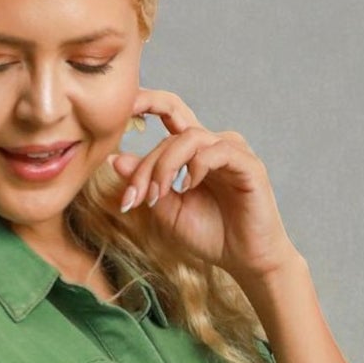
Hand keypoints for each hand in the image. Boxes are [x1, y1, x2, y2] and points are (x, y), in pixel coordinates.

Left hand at [107, 88, 299, 284]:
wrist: (245, 260)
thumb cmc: (211, 235)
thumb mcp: (168, 211)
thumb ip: (147, 184)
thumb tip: (116, 159)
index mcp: (193, 151)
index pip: (167, 113)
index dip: (144, 102)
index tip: (116, 115)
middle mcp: (212, 145)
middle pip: (171, 132)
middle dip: (146, 164)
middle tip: (133, 196)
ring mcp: (231, 151)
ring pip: (190, 137)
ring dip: (165, 166)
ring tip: (159, 196)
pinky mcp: (248, 164)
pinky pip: (216, 151)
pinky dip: (195, 167)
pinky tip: (187, 188)